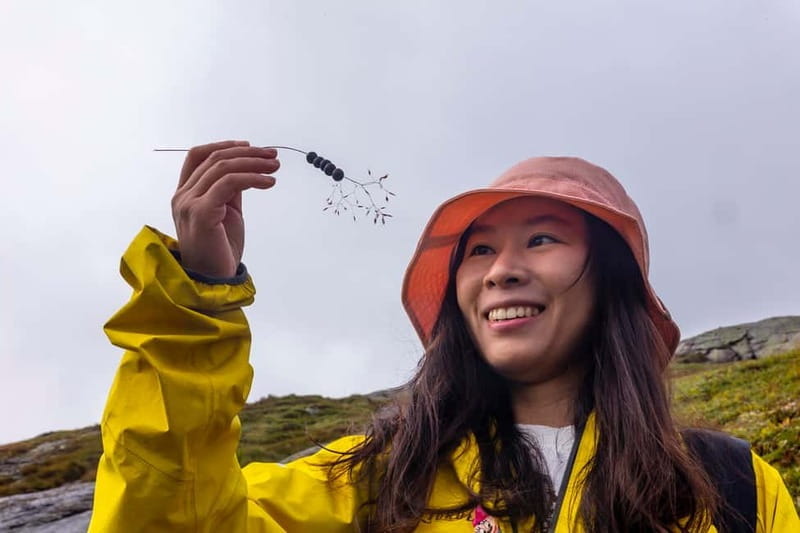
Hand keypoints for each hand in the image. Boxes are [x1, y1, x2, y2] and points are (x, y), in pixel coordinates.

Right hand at [171, 140, 279, 277]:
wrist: (212, 281)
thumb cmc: (219, 250)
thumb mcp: (227, 213)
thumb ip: (230, 191)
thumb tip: (247, 169)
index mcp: (185, 194)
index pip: (197, 156)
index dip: (223, 146)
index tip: (250, 146)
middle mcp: (182, 196)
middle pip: (214, 158)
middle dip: (248, 153)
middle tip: (273, 156)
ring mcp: (189, 203)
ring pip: (223, 168)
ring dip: (253, 163)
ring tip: (275, 167)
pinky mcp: (201, 213)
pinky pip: (229, 183)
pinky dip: (252, 178)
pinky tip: (269, 183)